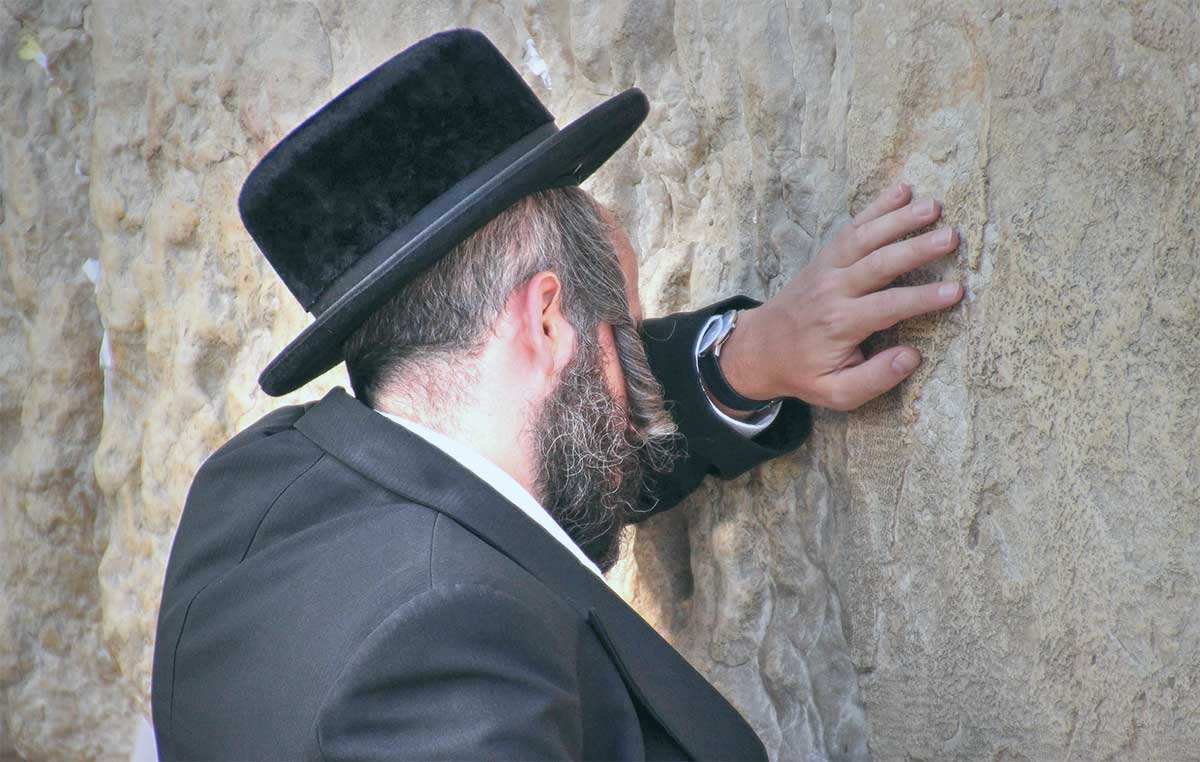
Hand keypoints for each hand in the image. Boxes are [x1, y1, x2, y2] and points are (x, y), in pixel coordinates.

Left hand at [718, 183, 962, 411]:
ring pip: (865, 237)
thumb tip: (912, 357)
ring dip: (899, 218)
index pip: (889, 306)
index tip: (957, 291)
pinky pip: (852, 228)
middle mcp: (833, 289)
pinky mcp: (825, 257)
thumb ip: (874, 378)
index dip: (923, 299)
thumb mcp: (835, 392)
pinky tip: (902, 190)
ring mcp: (827, 268)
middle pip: (880, 263)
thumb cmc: (803, 372)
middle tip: (952, 237)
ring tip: (934, 206)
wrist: (758, 349)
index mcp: (840, 323)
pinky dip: (876, 207)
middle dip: (917, 248)